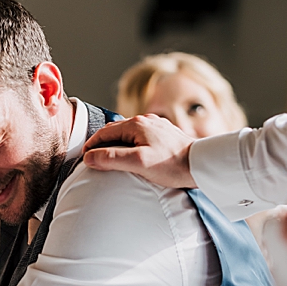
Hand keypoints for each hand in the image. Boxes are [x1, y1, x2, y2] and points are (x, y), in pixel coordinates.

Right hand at [81, 114, 196, 188]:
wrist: (201, 164)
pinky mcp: (164, 134)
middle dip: (102, 144)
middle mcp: (145, 120)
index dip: (91, 145)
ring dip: (116, 144)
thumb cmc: (172, 165)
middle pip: (115, 131)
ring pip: (127, 133)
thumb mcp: (138, 163)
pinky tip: (132, 155)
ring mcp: (156, 126)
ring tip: (110, 158)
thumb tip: (89, 157)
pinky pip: (139, 136)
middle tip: (94, 159)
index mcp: (136, 124)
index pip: (104, 132)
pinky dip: (129, 144)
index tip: (84, 158)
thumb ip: (112, 158)